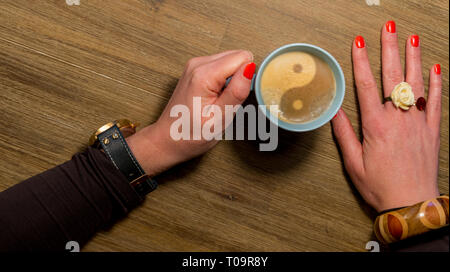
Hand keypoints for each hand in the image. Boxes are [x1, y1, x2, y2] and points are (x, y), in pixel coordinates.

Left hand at [127, 50, 254, 175]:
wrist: (168, 139)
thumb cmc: (190, 134)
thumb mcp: (219, 119)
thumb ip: (236, 92)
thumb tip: (250, 68)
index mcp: (203, 75)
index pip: (242, 58)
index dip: (247, 77)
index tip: (238, 96)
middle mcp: (197, 64)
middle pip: (236, 56)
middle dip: (240, 78)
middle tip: (228, 101)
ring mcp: (194, 65)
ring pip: (230, 60)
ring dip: (232, 80)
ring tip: (221, 100)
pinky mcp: (195, 69)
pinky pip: (221, 66)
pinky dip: (224, 80)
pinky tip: (215, 97)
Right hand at [332, 21, 441, 211]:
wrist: (411, 204)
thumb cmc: (380, 186)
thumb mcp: (353, 163)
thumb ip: (344, 134)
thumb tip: (333, 110)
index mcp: (376, 126)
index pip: (366, 86)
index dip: (361, 62)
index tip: (359, 43)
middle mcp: (398, 119)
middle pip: (393, 77)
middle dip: (389, 49)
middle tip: (388, 28)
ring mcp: (418, 123)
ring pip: (417, 84)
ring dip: (414, 58)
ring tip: (412, 38)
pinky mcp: (432, 131)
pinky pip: (436, 102)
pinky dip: (437, 84)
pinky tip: (436, 68)